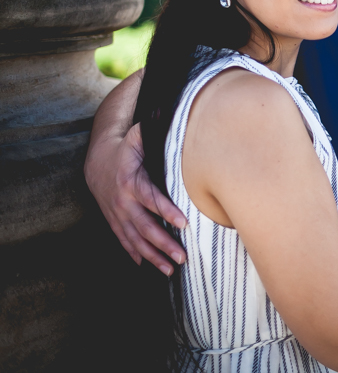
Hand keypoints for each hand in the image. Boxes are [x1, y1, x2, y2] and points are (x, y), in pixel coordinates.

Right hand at [84, 123, 186, 275]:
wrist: (98, 162)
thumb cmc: (128, 148)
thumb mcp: (140, 138)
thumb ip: (158, 135)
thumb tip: (181, 124)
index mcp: (131, 181)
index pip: (151, 199)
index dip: (167, 211)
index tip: (183, 224)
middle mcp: (122, 202)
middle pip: (144, 227)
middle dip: (163, 243)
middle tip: (182, 256)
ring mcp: (117, 215)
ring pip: (135, 239)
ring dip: (153, 255)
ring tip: (171, 269)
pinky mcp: (114, 222)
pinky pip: (125, 241)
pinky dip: (136, 254)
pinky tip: (147, 265)